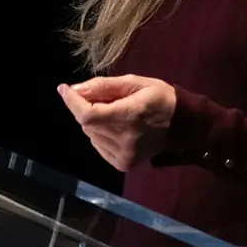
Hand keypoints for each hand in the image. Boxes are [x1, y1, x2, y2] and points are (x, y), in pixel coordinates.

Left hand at [57, 74, 177, 171]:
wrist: (182, 126)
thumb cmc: (159, 98)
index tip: (64, 88)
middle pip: (87, 123)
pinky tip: (118, 128)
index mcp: (131, 116)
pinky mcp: (123, 164)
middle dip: (87, 107)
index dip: (72, 102)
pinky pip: (98, 145)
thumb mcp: (135, 82)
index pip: (88, 114)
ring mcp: (124, 155)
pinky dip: (101, 134)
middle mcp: (126, 139)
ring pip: (90, 134)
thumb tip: (74, 89)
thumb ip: (103, 86)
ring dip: (95, 121)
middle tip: (105, 98)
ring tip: (116, 113)